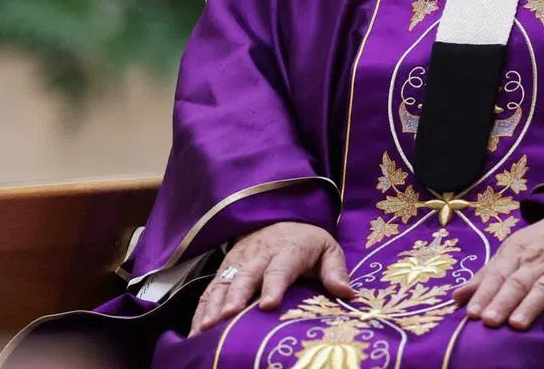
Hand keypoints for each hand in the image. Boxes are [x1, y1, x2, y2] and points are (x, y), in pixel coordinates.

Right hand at [189, 222, 354, 334]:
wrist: (279, 215)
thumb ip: (335, 270)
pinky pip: (211, 288)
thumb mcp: (327, 248)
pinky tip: (196, 329)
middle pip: (246, 274)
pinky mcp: (225, 268)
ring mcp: (238, 260)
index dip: (273, 284)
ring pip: (224, 281)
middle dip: (236, 296)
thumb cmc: (306, 241)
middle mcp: (259, 254)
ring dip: (214, 304)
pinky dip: (201, 308)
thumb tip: (347, 294)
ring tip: (206, 327)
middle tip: (228, 317)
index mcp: (287, 250)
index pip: (280, 267)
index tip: (268, 304)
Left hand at [452, 213, 543, 332]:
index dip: (484, 293)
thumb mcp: (512, 250)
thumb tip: (456, 298)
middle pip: (516, 283)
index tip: (471, 313)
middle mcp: (536, 262)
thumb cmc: (542, 243)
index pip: (497, 275)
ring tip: (515, 325)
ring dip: (529, 307)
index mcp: (515, 253)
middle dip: (501, 302)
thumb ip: (486, 276)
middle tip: (488, 322)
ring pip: (542, 290)